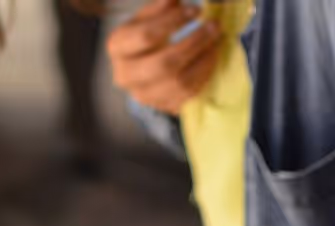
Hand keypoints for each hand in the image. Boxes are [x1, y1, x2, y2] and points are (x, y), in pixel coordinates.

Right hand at [107, 0, 221, 114]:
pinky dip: (205, 74)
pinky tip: (212, 57)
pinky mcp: (162, 106)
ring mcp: (143, 95)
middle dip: (194, 43)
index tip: (196, 9)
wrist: (140, 69)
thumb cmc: (144, 38)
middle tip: (214, 26)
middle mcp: (125, 75)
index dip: (173, 22)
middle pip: (164, 64)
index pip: (146, 36)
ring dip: (204, 59)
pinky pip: (189, 94)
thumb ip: (160, 7)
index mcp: (117, 47)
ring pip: (179, 82)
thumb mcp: (146, 17)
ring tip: (216, 41)